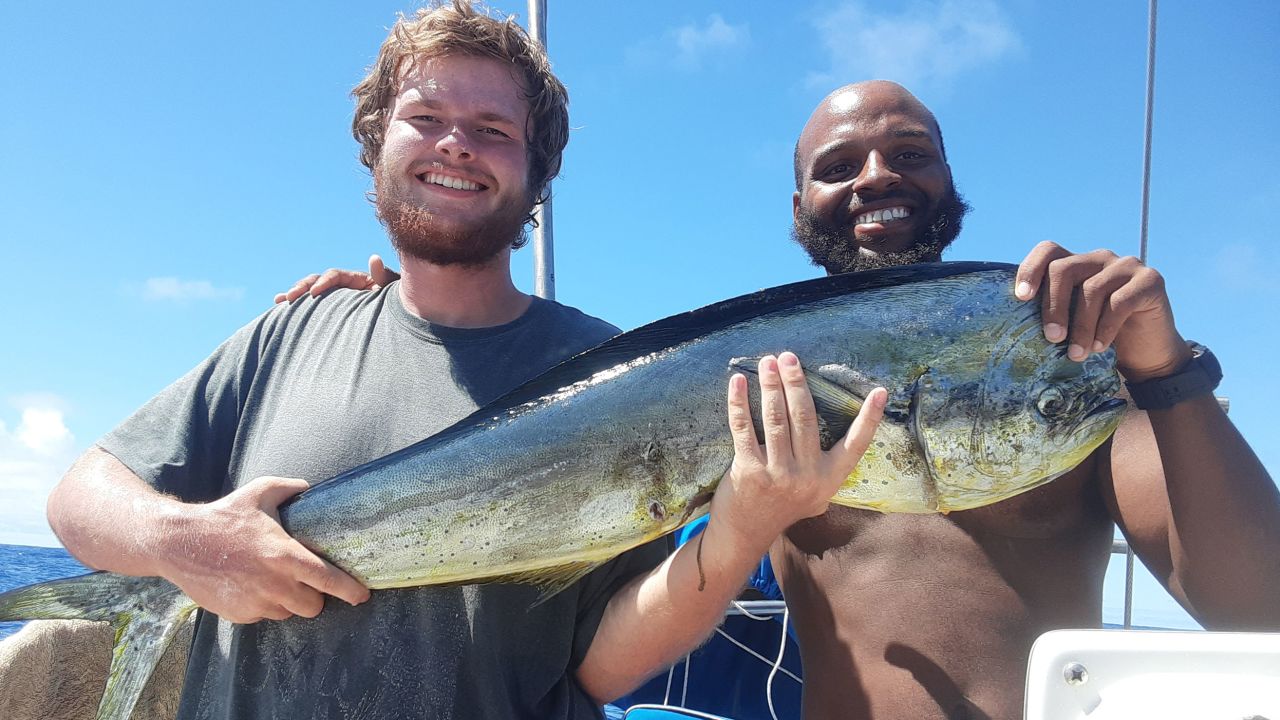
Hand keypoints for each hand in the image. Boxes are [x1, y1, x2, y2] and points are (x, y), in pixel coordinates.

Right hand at [158, 476, 369, 623]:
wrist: (179, 543)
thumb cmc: (224, 515)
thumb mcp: (260, 491)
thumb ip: (292, 488)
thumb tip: (312, 488)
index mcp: (285, 556)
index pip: (328, 580)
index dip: (350, 590)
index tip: (363, 596)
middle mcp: (275, 584)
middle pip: (313, 606)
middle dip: (313, 595)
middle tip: (302, 579)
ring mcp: (256, 603)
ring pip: (288, 613)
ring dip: (287, 601)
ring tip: (271, 579)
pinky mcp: (239, 615)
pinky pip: (263, 615)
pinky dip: (263, 604)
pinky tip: (249, 584)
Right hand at [273, 254, 400, 303]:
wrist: (404, 319)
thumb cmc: (401, 303)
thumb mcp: (394, 290)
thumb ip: (384, 277)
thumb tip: (374, 258)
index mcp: (357, 279)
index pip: (335, 276)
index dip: (324, 282)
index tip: (315, 293)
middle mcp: (345, 287)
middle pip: (318, 281)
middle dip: (302, 287)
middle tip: (289, 297)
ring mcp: (338, 299)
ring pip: (312, 293)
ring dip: (295, 295)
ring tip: (279, 301)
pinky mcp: (334, 311)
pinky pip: (314, 307)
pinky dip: (298, 307)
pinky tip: (280, 311)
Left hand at [711, 352, 885, 550]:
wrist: (746, 534)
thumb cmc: (784, 506)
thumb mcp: (815, 494)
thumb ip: (825, 466)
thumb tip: (840, 426)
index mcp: (829, 478)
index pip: (856, 445)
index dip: (870, 418)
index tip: (880, 392)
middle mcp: (807, 476)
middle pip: (804, 418)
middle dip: (796, 382)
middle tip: (789, 357)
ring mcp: (777, 474)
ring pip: (776, 419)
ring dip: (771, 385)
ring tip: (768, 362)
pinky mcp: (748, 470)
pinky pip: (744, 428)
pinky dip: (740, 402)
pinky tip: (738, 382)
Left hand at [1015, 241, 1190, 380]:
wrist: (1146, 355)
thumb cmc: (1099, 339)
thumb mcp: (1070, 324)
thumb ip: (1051, 314)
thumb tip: (1010, 325)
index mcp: (1076, 265)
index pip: (1048, 251)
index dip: (1031, 269)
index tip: (1021, 297)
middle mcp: (1100, 259)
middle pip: (1064, 269)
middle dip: (1053, 306)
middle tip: (1052, 338)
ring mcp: (1126, 266)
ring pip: (1091, 289)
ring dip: (1081, 327)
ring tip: (1076, 354)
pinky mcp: (1150, 280)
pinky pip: (1120, 301)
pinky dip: (1105, 328)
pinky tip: (1100, 347)